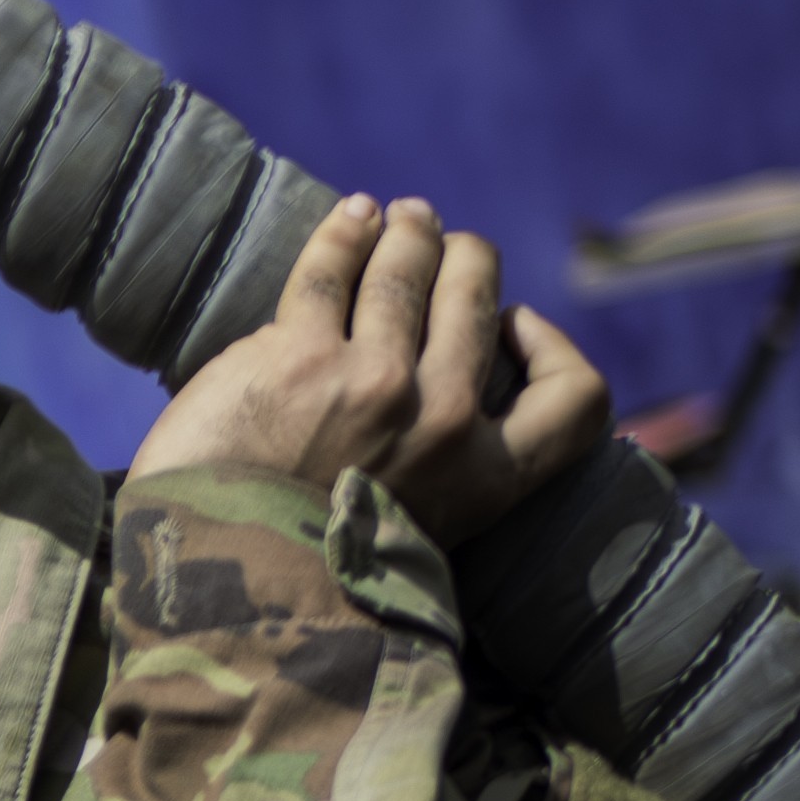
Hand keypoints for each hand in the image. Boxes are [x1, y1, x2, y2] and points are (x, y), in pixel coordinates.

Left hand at [132, 193, 609, 541]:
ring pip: (408, 272)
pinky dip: (348, 232)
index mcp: (484, 479)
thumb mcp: (416, 538)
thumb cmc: (310, 567)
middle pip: (477, 304)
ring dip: (411, 232)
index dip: (552, 348)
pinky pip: (332, 271)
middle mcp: (443, 422)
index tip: (514, 328)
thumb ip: (445, 475)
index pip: (577, 397)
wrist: (222, 584)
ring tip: (405, 215)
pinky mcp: (297, 358)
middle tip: (449, 242)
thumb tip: (452, 395)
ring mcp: (372, 383)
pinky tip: (353, 216)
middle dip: (468, 259)